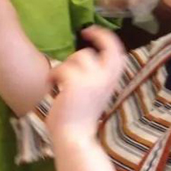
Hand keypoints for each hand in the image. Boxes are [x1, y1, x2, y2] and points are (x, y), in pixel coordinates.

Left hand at [46, 27, 125, 141]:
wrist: (74, 138)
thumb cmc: (80, 118)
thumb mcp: (95, 93)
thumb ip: (95, 76)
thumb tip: (85, 56)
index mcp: (112, 82)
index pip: (118, 53)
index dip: (107, 38)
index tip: (94, 31)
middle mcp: (106, 78)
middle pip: (106, 46)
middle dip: (97, 35)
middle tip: (85, 32)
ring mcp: (92, 80)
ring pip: (78, 56)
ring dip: (65, 66)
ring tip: (59, 81)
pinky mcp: (75, 83)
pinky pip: (61, 68)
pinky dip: (53, 76)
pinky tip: (51, 86)